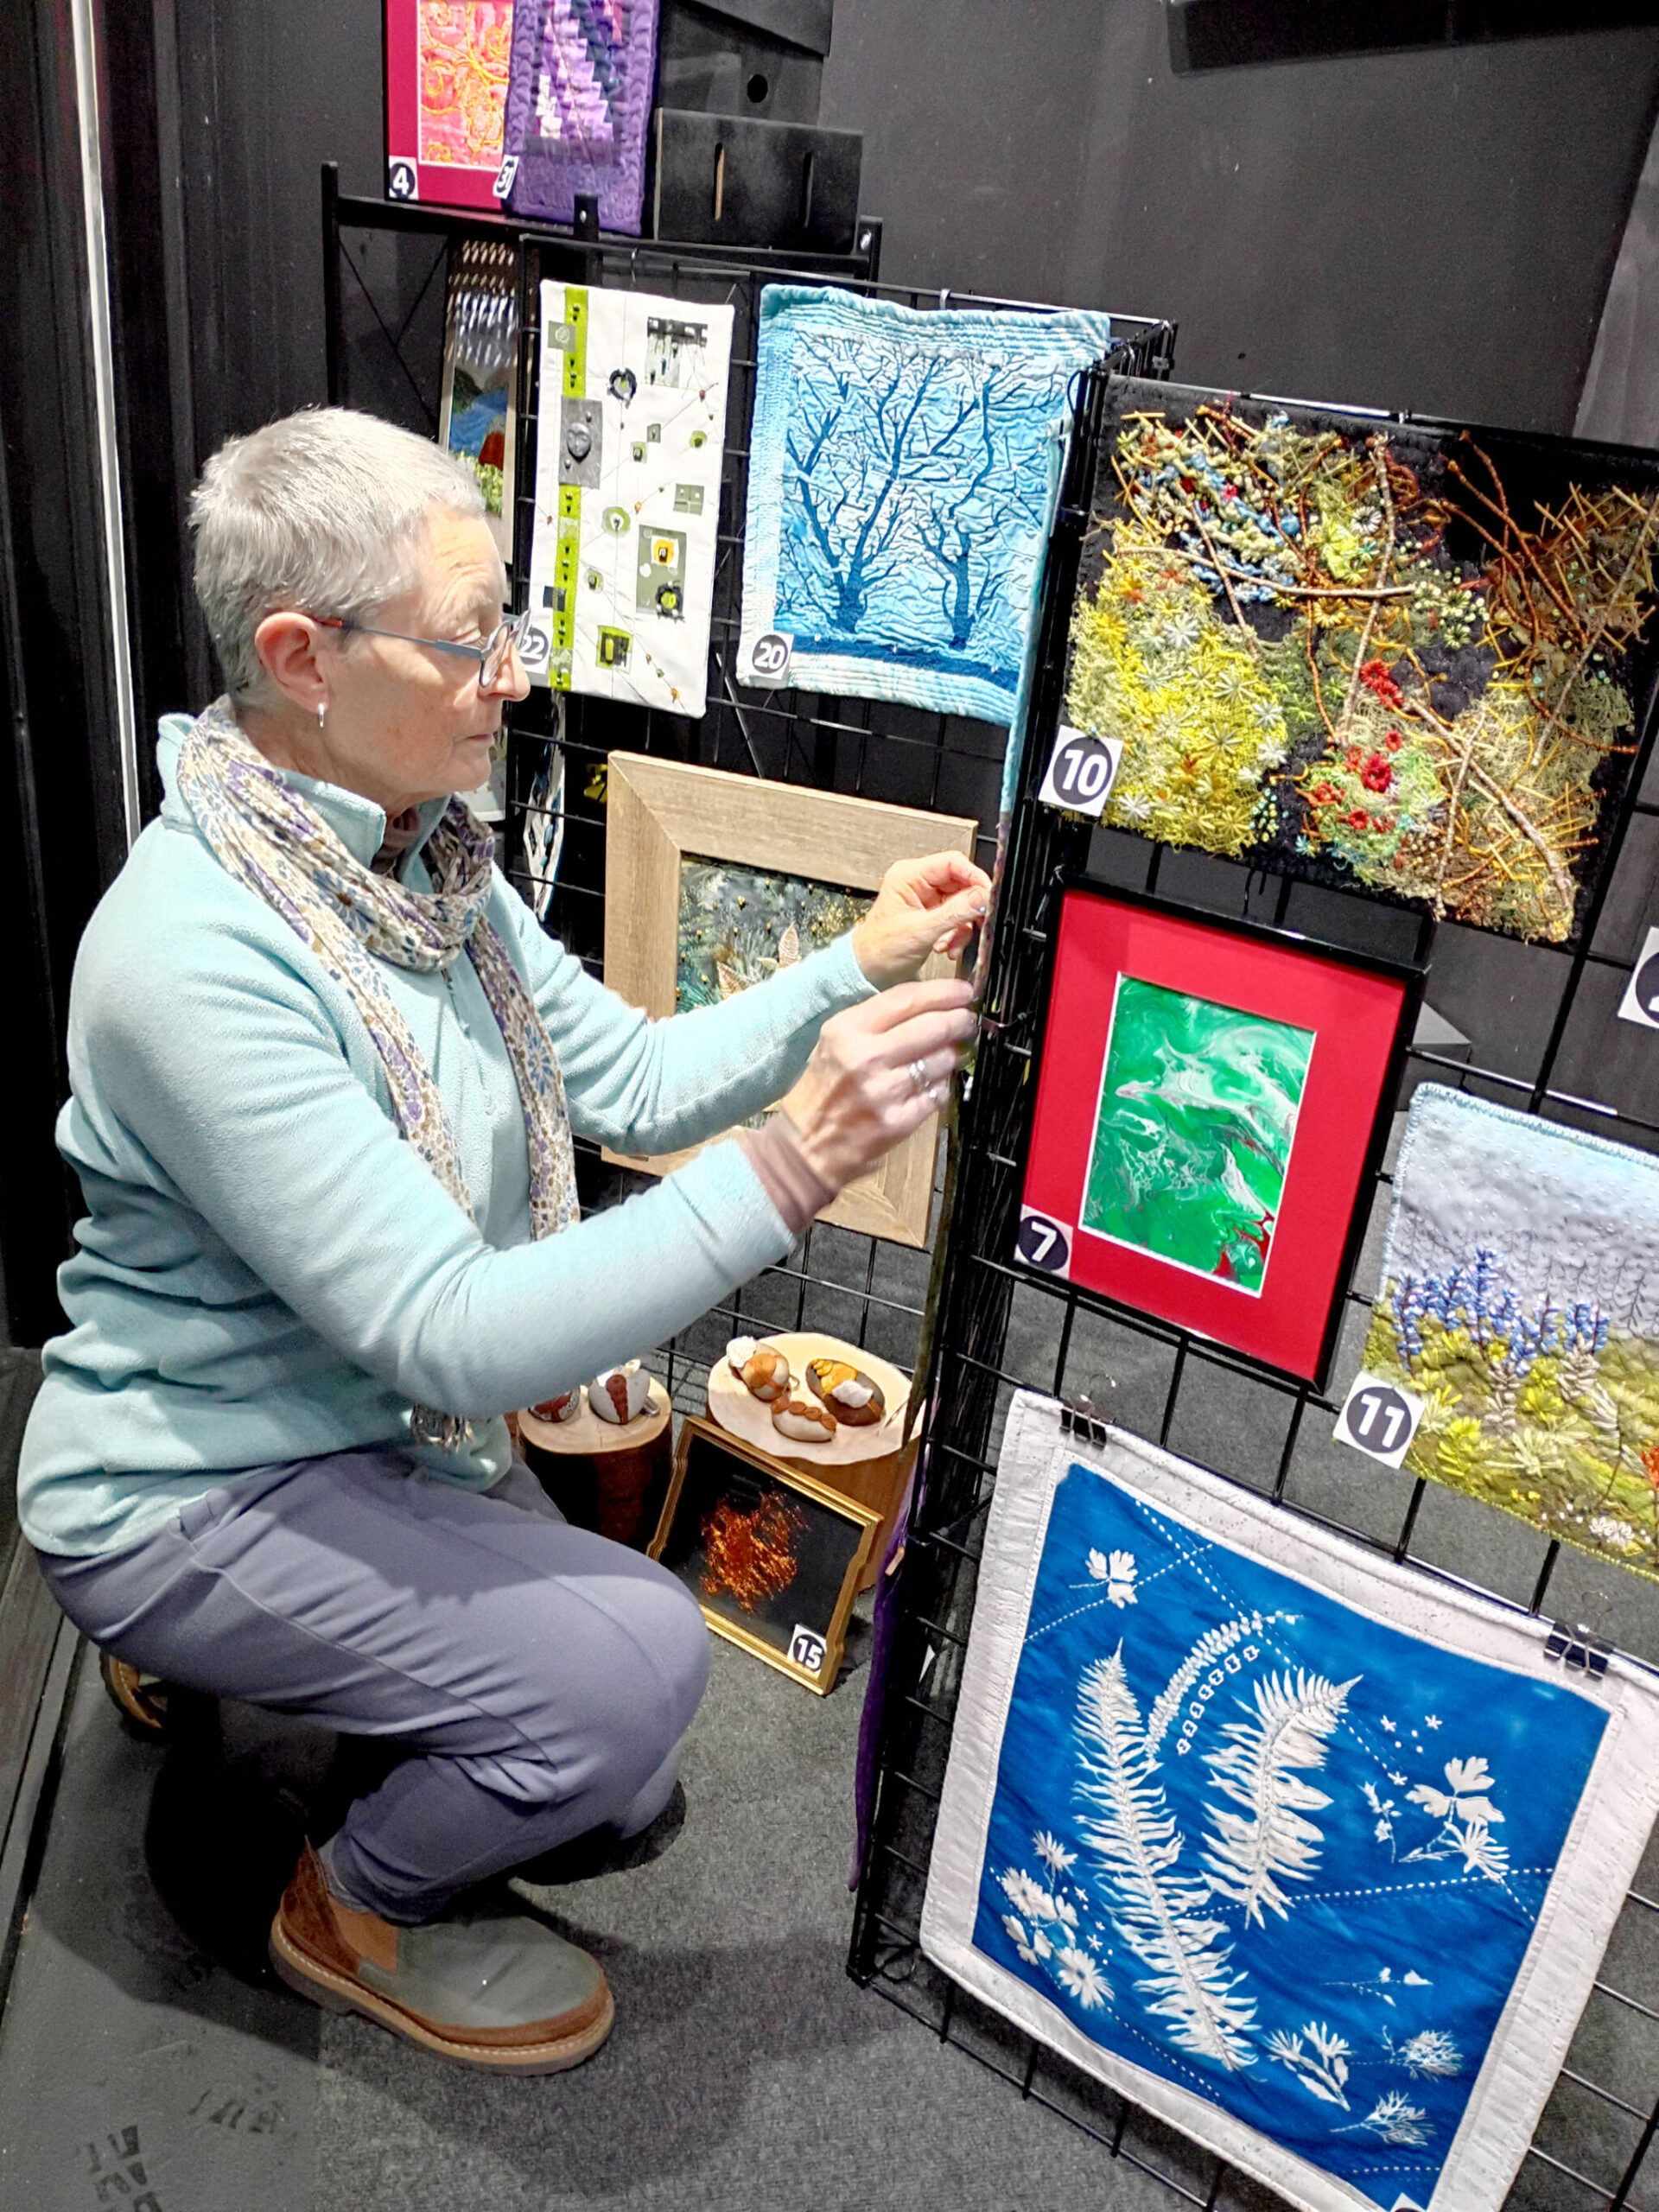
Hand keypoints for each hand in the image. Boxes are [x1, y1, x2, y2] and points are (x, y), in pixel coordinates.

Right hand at [777, 977, 977, 1190]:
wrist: (807, 1142)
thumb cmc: (825, 1086)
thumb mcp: (837, 1040)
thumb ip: (878, 1019)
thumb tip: (932, 1005)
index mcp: (848, 1029)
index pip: (906, 999)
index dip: (942, 992)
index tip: (962, 992)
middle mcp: (866, 1057)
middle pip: (932, 1027)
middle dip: (958, 1020)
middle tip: (966, 1021)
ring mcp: (884, 1091)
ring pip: (941, 1060)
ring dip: (951, 1055)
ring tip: (947, 1054)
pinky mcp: (898, 1121)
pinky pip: (938, 1093)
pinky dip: (941, 1085)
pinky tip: (932, 1083)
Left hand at [851, 851, 991, 989]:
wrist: (869, 971)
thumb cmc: (880, 949)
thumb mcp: (921, 931)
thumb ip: (955, 913)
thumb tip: (982, 898)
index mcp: (909, 876)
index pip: (952, 863)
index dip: (974, 877)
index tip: (988, 895)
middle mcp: (918, 883)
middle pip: (961, 883)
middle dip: (969, 909)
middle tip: (978, 922)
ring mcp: (926, 899)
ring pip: (962, 903)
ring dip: (962, 926)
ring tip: (951, 942)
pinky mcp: (932, 914)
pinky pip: (957, 917)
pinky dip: (957, 934)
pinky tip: (947, 946)